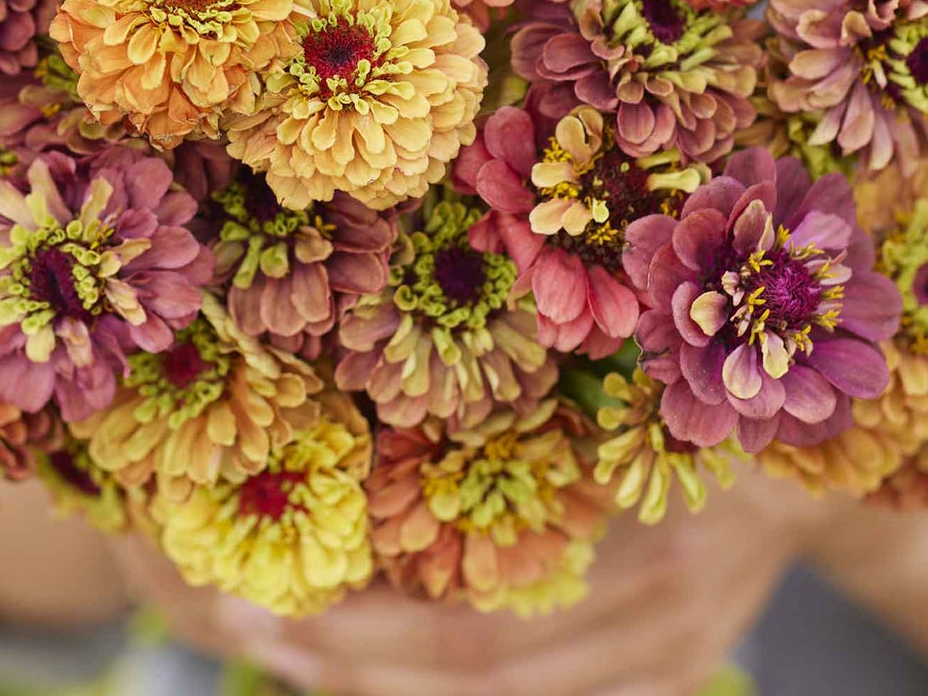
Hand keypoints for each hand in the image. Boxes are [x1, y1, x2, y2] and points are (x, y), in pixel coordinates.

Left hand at [109, 470, 818, 695]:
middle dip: (360, 671)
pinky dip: (457, 690)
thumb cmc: (686, 406)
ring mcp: (669, 666)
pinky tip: (382, 667)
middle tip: (258, 638)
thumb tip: (387, 414)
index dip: (376, 635)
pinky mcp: (673, 678)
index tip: (283, 610)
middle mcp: (655, 631)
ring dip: (392, 688)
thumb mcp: (616, 397)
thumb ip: (523, 425)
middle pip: (485, 688)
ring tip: (293, 658)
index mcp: (638, 556)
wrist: (804, 467)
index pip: (481, 634)